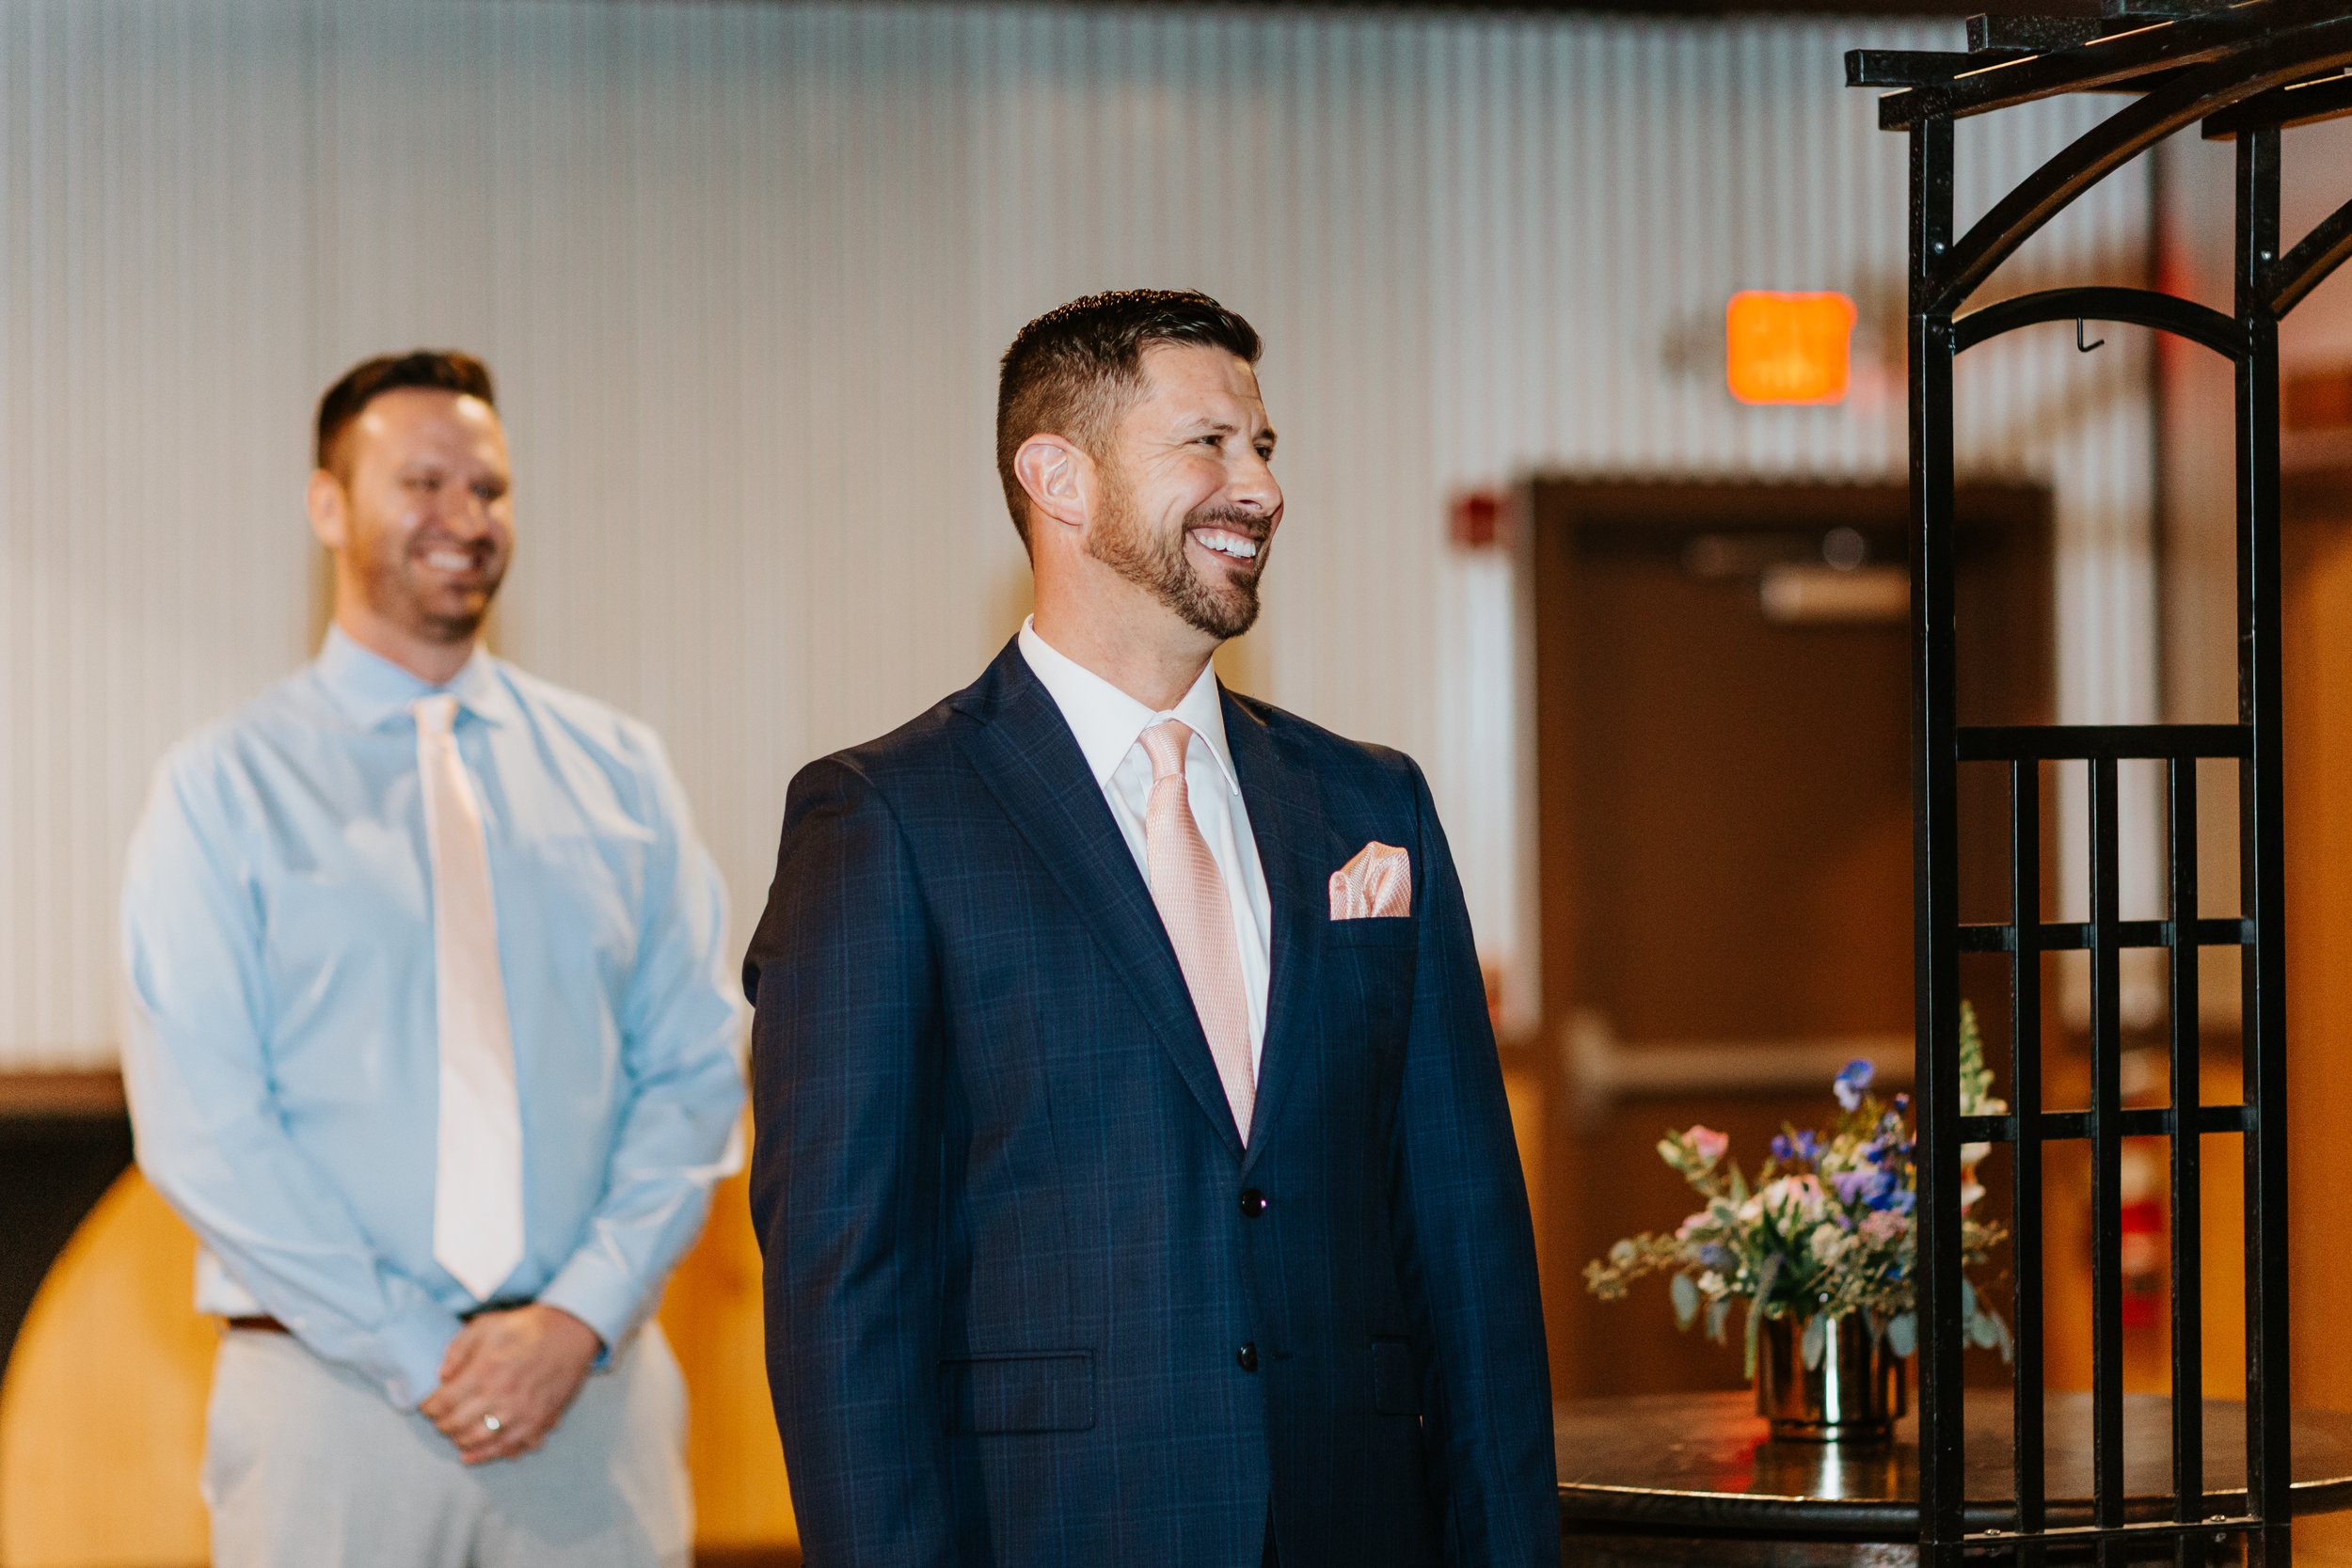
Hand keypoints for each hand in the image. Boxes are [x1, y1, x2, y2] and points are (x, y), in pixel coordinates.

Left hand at [419, 1303, 602, 1464]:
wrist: (570, 1332)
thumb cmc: (526, 1327)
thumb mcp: (486, 1325)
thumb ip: (457, 1349)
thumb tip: (441, 1377)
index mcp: (485, 1371)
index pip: (443, 1403)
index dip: (429, 1407)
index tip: (428, 1405)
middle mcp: (501, 1396)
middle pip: (457, 1425)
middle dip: (442, 1425)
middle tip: (440, 1419)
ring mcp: (521, 1412)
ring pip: (479, 1442)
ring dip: (461, 1441)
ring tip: (456, 1434)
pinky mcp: (538, 1422)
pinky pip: (508, 1448)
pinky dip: (489, 1454)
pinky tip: (475, 1452)